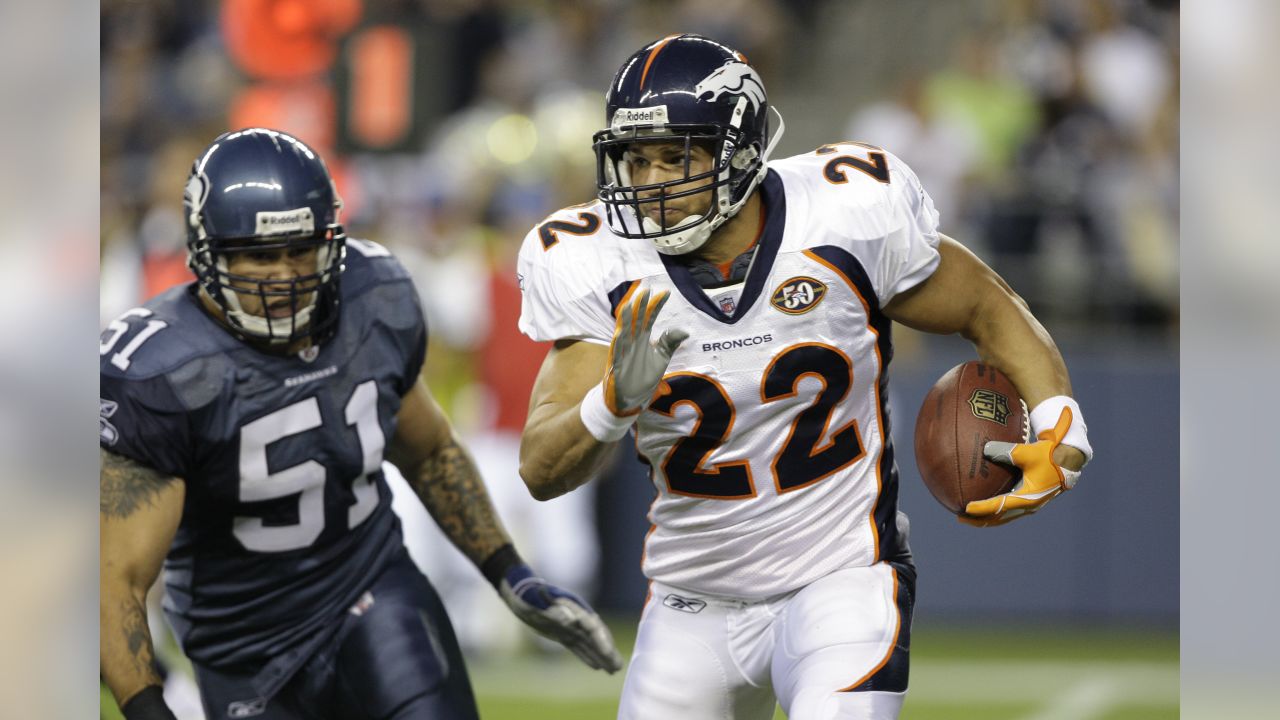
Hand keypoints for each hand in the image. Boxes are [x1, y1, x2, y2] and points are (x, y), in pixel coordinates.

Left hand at [498, 564, 623, 672]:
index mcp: (574, 608)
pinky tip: (597, 666)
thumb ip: (554, 611)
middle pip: (596, 636)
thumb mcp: (538, 601)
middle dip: (607, 651)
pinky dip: (588, 656)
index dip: (601, 640)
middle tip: (618, 666)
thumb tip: (572, 621)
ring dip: (601, 656)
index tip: (608, 654)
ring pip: (590, 644)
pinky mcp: (563, 634)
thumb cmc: (528, 595)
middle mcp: (577, 617)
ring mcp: (571, 626)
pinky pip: (579, 647)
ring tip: (614, 670)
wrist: (521, 593)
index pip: (592, 626)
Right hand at [604, 289, 686, 415]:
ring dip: (625, 320)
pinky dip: (618, 344)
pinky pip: (617, 354)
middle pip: (636, 320)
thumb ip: (670, 342)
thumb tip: (685, 330)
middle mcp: (632, 342)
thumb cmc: (644, 375)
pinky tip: (620, 333)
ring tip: (628, 305)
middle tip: (646, 290)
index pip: (650, 317)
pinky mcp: (617, 366)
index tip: (666, 292)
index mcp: (642, 337)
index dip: (656, 305)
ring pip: (624, 333)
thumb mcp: (662, 357)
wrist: (633, 398)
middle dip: (640, 306)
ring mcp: (624, 353)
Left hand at [960, 407, 1082, 526]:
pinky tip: (984, 507)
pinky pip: (1008, 511)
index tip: (966, 508)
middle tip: (960, 517)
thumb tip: (984, 449)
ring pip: (1003, 517)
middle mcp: (1028, 505)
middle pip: (999, 518)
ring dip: (986, 518)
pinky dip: (995, 512)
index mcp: (1027, 497)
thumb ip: (1006, 451)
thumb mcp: (1027, 452)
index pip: (999, 506)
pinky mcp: (1029, 502)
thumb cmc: (1048, 455)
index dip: (982, 508)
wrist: (1067, 461)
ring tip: (968, 516)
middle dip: (979, 519)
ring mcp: (1029, 506)